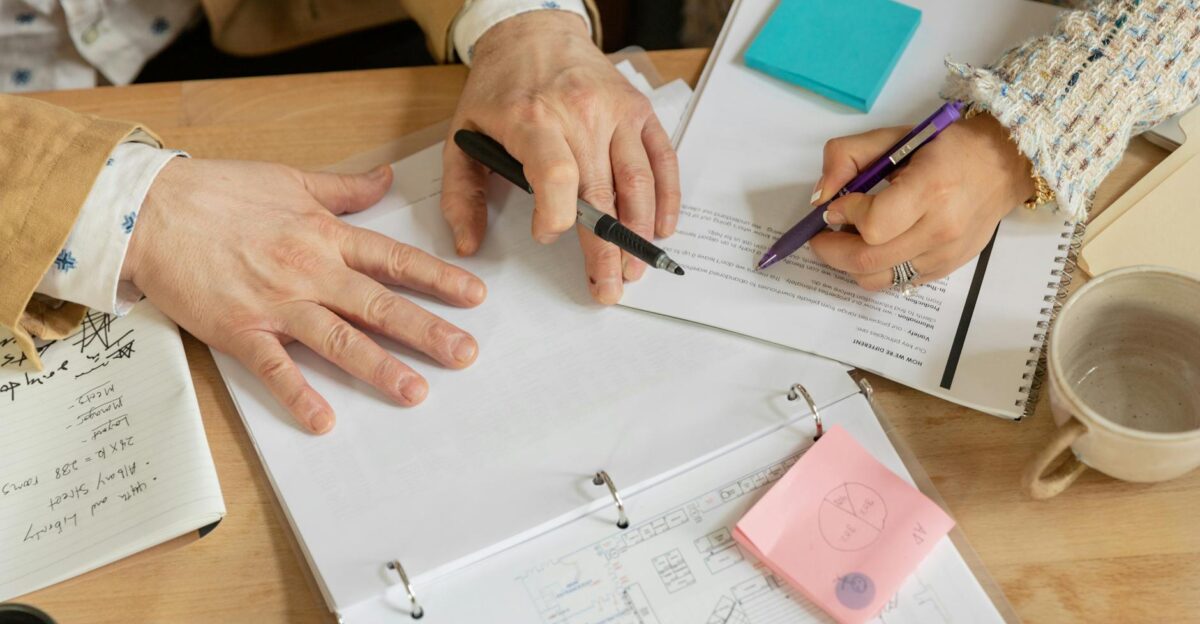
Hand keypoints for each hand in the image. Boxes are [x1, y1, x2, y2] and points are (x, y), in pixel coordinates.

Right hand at [122, 159, 486, 433]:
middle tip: (465, 355)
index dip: (439, 278)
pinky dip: (299, 394)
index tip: (475, 297)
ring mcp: (277, 303)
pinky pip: (276, 368)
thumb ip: (344, 188)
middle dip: (427, 331)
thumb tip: (386, 178)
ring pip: (339, 339)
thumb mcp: (290, 179)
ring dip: (380, 367)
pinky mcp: (240, 329)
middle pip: (380, 305)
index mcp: (326, 235)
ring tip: (416, 392)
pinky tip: (325, 420)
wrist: (147, 210)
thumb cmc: (216, 192)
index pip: (395, 259)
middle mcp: (310, 271)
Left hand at [441, 10, 679, 303]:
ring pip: (638, 182)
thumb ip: (460, 193)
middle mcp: (580, 114)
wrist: (534, 32)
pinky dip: (666, 199)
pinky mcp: (639, 111)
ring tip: (633, 270)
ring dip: (639, 233)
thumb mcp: (462, 135)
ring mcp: (616, 112)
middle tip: (607, 289)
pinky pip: (662, 160)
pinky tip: (661, 230)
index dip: (557, 216)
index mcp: (532, 119)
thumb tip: (468, 244)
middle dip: (605, 250)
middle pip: (601, 192)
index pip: (556, 175)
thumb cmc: (499, 88)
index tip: (548, 237)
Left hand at [808, 113, 1033, 289]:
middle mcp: (941, 229)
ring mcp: (945, 256)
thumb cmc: (946, 148)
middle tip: (821, 235)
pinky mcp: (945, 270)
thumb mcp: (894, 137)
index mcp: (931, 189)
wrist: (1002, 165)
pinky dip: (873, 271)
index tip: (837, 205)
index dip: (845, 215)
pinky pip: (895, 284)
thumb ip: (847, 156)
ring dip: (848, 264)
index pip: (873, 224)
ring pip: (876, 279)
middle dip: (831, 249)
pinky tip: (873, 248)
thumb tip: (821, 198)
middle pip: (867, 260)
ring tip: (846, 241)